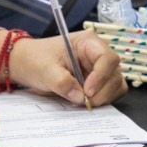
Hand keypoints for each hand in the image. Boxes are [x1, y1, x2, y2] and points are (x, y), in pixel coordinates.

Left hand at [9, 32, 126, 106]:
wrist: (29, 64)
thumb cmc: (37, 59)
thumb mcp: (45, 70)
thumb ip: (62, 82)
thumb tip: (80, 97)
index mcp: (88, 43)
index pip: (107, 58)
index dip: (101, 76)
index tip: (87, 91)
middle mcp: (98, 54)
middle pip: (115, 74)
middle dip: (103, 91)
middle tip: (85, 102)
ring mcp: (100, 69)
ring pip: (116, 85)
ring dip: (104, 97)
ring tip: (85, 102)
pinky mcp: (99, 82)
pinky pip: (111, 93)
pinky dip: (103, 100)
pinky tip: (87, 102)